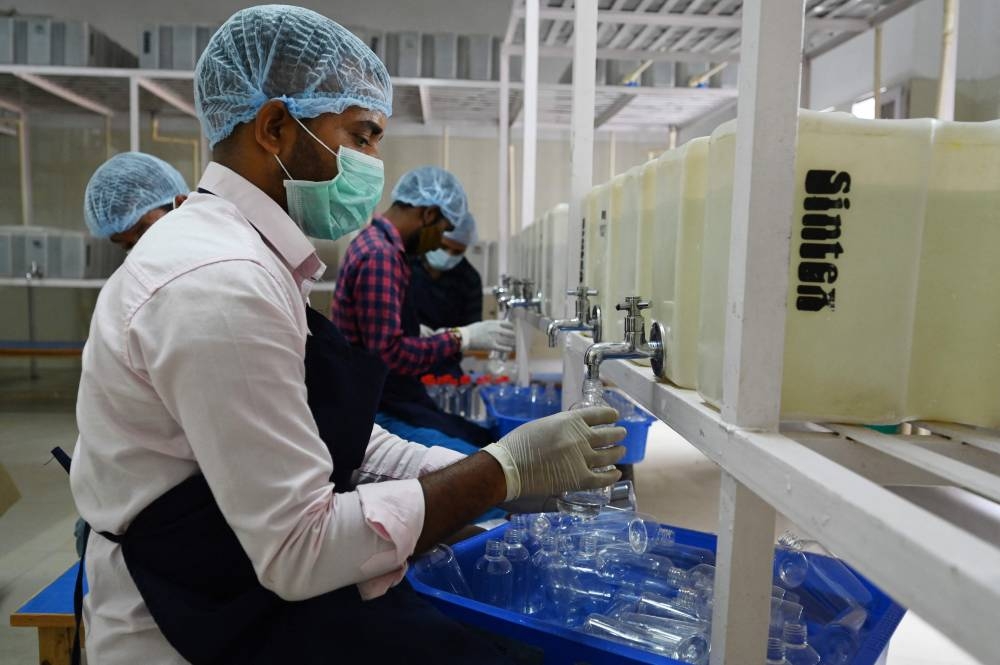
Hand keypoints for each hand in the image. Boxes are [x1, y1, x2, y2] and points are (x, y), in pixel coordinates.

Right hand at [458, 320, 514, 352]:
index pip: (509, 324)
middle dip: (517, 337)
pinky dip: (509, 349)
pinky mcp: (491, 346)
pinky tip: (512, 350)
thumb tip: (501, 327)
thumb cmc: (473, 330)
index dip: (515, 328)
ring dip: (514, 344)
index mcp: (494, 323)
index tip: (518, 331)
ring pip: (508, 341)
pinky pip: (503, 348)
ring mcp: (494, 338)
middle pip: (511, 333)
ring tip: (519, 346)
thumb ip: (493, 325)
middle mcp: (496, 329)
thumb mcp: (484, 324)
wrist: (465, 337)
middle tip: (521, 339)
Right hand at [482, 407, 625, 500]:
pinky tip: (616, 474)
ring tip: (621, 450)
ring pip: (610, 455)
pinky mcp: (579, 479)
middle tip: (621, 434)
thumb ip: (561, 427)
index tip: (615, 416)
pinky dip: (612, 476)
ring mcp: (581, 458)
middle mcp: (579, 437)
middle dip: (617, 433)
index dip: (610, 415)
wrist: (508, 468)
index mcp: (569, 420)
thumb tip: (572, 432)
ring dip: (618, 452)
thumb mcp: (542, 425)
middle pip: (608, 434)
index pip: (598, 414)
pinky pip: (603, 478)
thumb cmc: (518, 445)